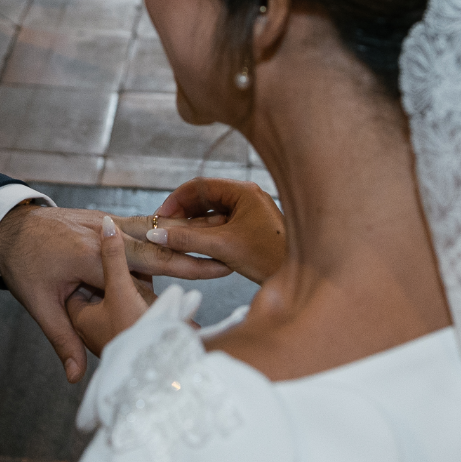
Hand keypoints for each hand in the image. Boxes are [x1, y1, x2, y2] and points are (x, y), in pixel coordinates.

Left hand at [0, 204, 228, 381]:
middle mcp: (103, 235)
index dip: (168, 285)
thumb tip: (73, 377)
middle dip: (190, 260)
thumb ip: (62, 339)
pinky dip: (168, 231)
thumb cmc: (23, 268)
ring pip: (153, 234)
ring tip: (220, 246)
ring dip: (185, 240)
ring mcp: (107, 223)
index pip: (136, 271)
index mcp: (88, 257)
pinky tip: (194, 234)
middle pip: (155, 249)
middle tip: (225, 266)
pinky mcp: (109, 220)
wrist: (10, 226)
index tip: (196, 299)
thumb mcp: (39, 304)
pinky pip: (144, 225)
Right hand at [116, 178, 287, 284]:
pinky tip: (199, 244)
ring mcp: (253, 211)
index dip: (176, 200)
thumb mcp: (222, 246)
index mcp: (243, 191)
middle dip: (184, 212)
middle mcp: (249, 196)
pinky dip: (208, 231)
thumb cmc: (269, 257)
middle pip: (206, 197)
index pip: (199, 186)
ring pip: (214, 211)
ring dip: (195, 223)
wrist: (302, 275)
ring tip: (178, 237)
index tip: (161, 215)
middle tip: (166, 227)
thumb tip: (157, 233)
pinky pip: (224, 222)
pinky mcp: (254, 226)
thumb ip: (187, 238)